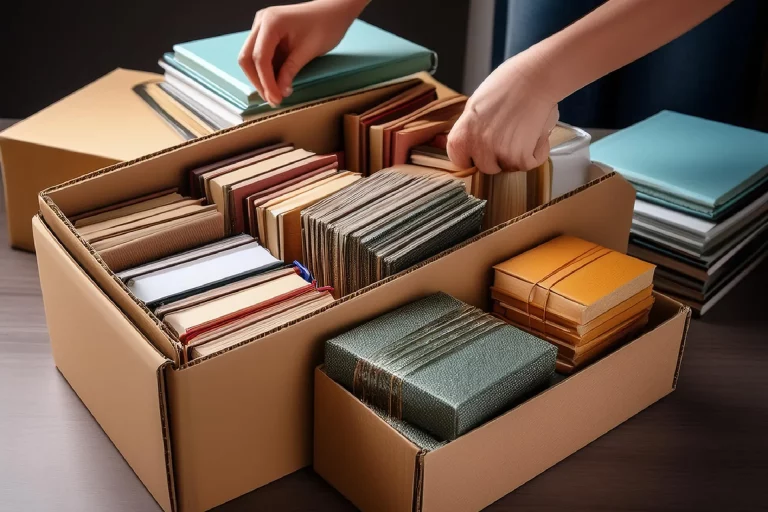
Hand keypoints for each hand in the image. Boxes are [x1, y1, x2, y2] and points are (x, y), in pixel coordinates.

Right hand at [239, 0, 366, 106]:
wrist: (334, 11)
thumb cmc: (326, 25)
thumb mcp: (309, 51)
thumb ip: (291, 70)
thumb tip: (280, 92)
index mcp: (271, 22)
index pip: (260, 58)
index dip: (266, 82)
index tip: (275, 99)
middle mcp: (261, 22)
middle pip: (247, 58)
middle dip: (258, 81)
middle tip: (273, 100)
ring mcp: (262, 27)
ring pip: (251, 58)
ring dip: (261, 78)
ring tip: (276, 94)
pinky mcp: (267, 33)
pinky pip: (261, 55)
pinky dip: (267, 71)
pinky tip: (277, 83)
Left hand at [447, 53, 558, 173]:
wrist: (535, 77)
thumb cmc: (507, 85)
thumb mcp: (474, 107)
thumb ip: (470, 130)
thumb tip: (468, 146)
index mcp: (461, 136)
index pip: (460, 161)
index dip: (473, 157)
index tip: (482, 150)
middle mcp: (477, 148)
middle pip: (486, 167)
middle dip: (498, 156)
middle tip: (510, 134)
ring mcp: (499, 154)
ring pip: (509, 167)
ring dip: (518, 154)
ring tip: (524, 129)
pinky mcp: (521, 157)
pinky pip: (529, 164)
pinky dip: (537, 152)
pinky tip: (536, 131)